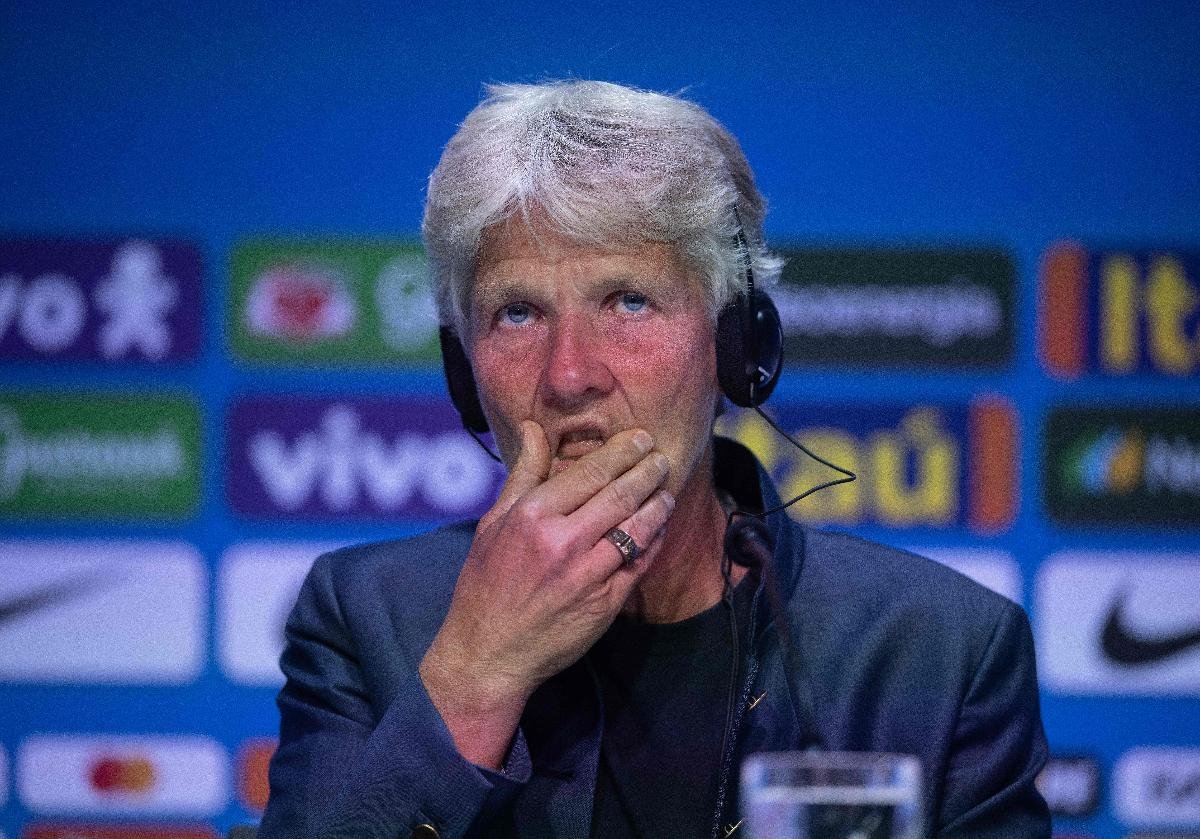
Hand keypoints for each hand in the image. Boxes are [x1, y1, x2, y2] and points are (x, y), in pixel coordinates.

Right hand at [419, 420, 674, 767]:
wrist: (487, 654)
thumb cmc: (485, 585)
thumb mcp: (494, 522)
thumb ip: (523, 474)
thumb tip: (534, 428)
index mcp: (533, 516)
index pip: (590, 472)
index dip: (622, 452)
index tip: (641, 439)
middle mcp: (562, 542)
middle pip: (619, 495)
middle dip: (647, 472)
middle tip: (663, 458)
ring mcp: (587, 575)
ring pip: (636, 530)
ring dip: (657, 506)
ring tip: (667, 491)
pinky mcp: (604, 604)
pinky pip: (637, 565)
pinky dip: (652, 544)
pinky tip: (658, 531)